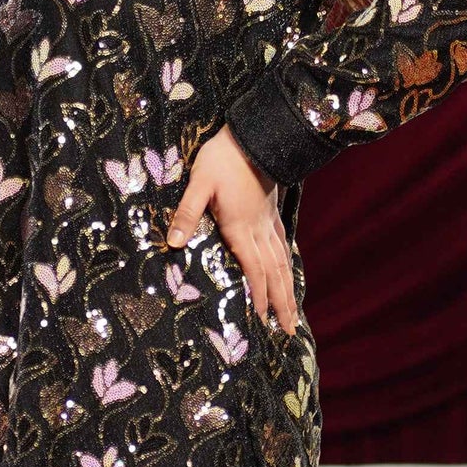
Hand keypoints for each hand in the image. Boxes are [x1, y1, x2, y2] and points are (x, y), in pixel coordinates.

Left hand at [165, 126, 297, 334]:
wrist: (253, 135)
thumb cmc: (221, 159)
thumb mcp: (198, 184)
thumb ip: (186, 213)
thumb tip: (172, 243)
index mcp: (240, 227)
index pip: (253, 269)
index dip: (258, 295)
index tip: (263, 320)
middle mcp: (259, 230)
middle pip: (274, 273)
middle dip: (281, 303)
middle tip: (289, 331)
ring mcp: (268, 221)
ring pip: (282, 261)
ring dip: (288, 289)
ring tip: (293, 312)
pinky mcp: (271, 211)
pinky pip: (282, 244)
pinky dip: (286, 263)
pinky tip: (288, 271)